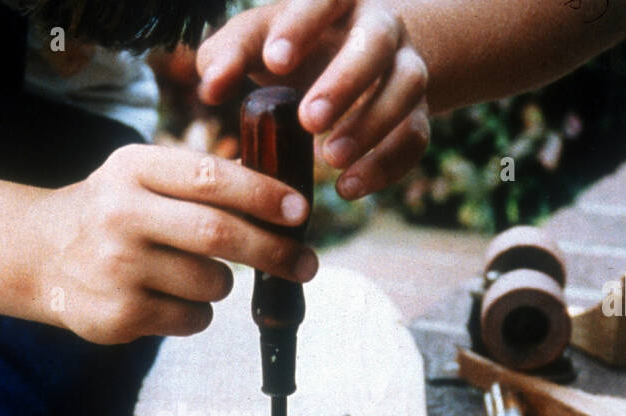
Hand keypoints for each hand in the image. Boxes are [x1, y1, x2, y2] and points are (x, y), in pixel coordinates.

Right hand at [30, 144, 316, 343]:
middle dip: (274, 251)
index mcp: (133, 169)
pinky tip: (166, 297)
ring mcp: (116, 268)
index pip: (210, 178)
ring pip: (212, 283)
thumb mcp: (142, 175)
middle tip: (306, 263)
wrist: (39, 255)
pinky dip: (197, 312)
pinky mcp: (118, 315)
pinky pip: (193, 318)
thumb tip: (286, 201)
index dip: (263, 195)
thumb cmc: (114, 211)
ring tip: (195, 273)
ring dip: (223, 283)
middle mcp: (120, 214)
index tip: (300, 211)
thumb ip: (202, 180)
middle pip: (218, 235)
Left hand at [198, 0, 430, 200]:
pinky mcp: (417, 111)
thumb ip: (228, 55)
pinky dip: (385, 165)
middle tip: (309, 120)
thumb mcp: (259, 40)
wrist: (363, 58)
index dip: (300, 28)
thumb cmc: (296, 46)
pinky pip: (416, 135)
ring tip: (330, 158)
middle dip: (344, 82)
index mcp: (335, 0)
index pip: (323, 0)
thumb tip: (209, 88)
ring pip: (406, 87)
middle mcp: (378, 26)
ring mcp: (405, 66)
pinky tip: (348, 187)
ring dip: (371, 125)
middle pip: (375, 43)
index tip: (273, 61)